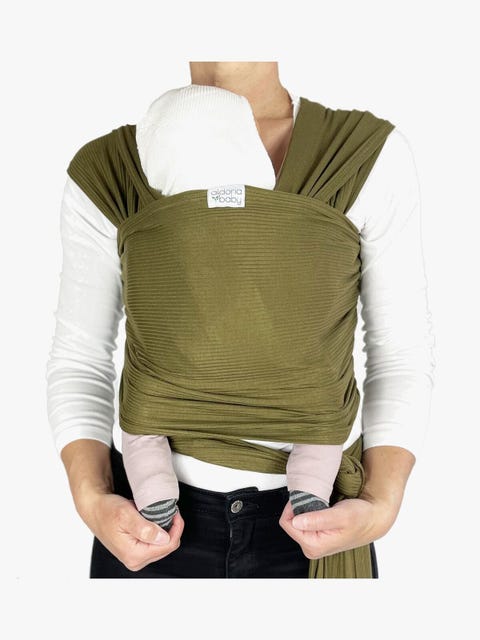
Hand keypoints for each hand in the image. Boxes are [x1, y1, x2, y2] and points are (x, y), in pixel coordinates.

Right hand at [81, 491, 183, 570]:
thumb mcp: (126, 514)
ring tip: (158, 516)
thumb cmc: (106, 510)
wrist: (94, 509)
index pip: (168, 545)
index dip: (176, 528)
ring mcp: (135, 557)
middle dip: (171, 529)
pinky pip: (154, 544)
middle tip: (169, 512)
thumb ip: (145, 528)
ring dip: (164, 530)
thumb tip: (162, 538)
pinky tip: (152, 522)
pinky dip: (157, 532)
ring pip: (162, 546)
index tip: (175, 513)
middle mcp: (135, 560)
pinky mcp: (135, 552)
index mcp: (134, 555)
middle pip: (167, 547)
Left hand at [278, 495, 397, 559]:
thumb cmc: (361, 517)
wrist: (373, 518)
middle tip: (317, 499)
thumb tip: (296, 521)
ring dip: (306, 508)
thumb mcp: (340, 516)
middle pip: (290, 522)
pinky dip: (310, 510)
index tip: (306, 496)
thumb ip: (318, 520)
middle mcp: (311, 547)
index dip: (293, 506)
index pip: (287, 523)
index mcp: (313, 546)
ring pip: (297, 520)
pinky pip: (305, 520)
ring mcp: (313, 542)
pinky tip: (323, 507)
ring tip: (322, 504)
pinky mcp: (316, 536)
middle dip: (300, 507)